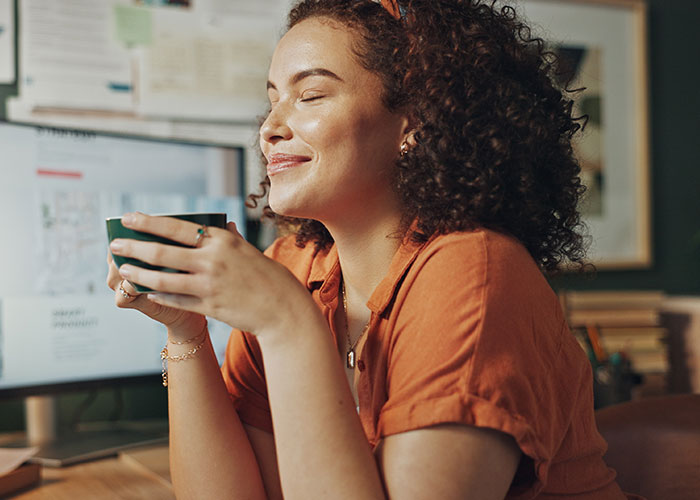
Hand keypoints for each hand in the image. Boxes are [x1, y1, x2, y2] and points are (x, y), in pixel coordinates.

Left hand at [108, 212, 312, 336]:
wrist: (283, 308)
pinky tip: (145, 291)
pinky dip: (158, 294)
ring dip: (139, 274)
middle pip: (163, 252)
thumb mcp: (249, 251)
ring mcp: (209, 284)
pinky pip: (176, 299)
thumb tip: (222, 224)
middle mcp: (213, 260)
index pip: (177, 227)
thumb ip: (231, 238)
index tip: (128, 218)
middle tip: (115, 244)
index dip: (149, 222)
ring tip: (123, 270)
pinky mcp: (209, 306)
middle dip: (134, 247)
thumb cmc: (268, 277)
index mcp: (222, 240)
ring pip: (163, 278)